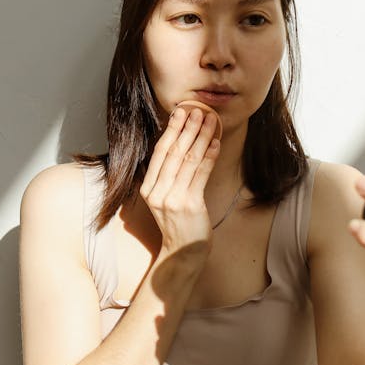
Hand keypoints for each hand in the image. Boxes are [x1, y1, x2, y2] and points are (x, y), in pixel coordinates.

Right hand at [139, 106, 220, 256]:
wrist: (184, 252)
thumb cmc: (179, 223)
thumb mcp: (166, 197)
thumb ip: (169, 175)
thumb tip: (182, 141)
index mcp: (148, 188)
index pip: (160, 152)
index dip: (171, 130)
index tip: (180, 112)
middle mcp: (157, 192)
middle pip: (174, 152)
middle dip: (187, 129)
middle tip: (198, 111)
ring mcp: (172, 199)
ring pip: (188, 160)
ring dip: (201, 138)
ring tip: (211, 122)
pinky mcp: (189, 205)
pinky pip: (200, 174)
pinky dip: (209, 157)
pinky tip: (216, 144)